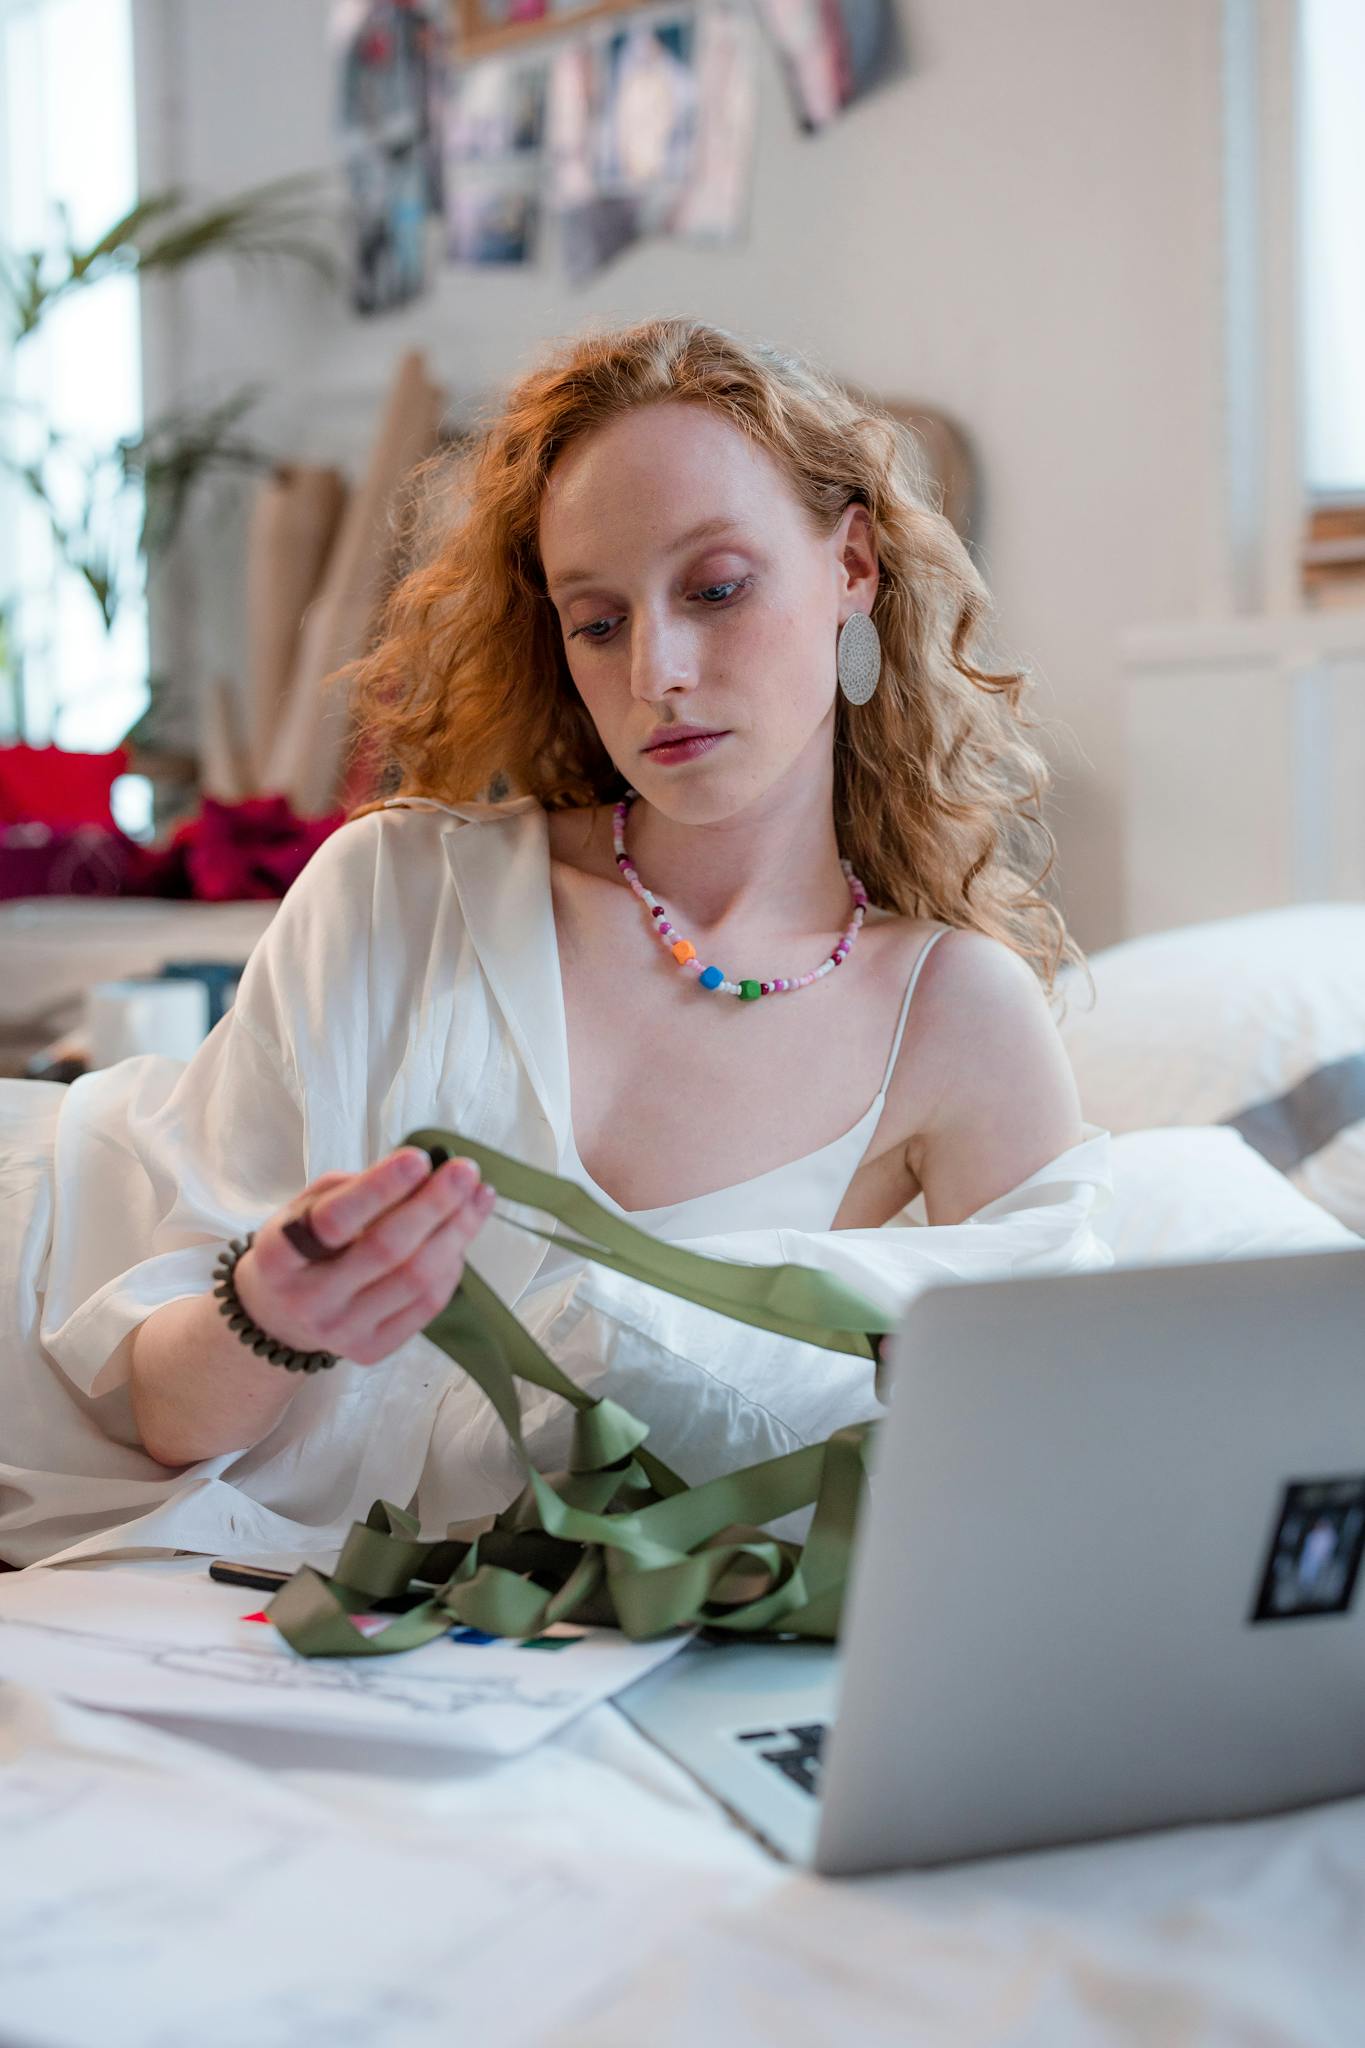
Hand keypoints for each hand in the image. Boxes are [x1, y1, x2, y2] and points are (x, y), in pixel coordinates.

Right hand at [234, 1148, 494, 1366]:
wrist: (282, 1315)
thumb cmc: (303, 1244)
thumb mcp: (306, 1207)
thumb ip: (354, 1189)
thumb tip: (423, 1173)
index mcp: (279, 1256)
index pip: (334, 1220)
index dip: (381, 1187)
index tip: (419, 1158)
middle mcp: (308, 1300)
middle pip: (386, 1250)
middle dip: (434, 1204)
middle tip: (465, 1171)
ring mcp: (342, 1331)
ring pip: (416, 1279)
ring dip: (456, 1232)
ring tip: (477, 1197)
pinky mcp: (371, 1350)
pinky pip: (427, 1305)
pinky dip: (451, 1265)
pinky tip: (460, 1235)